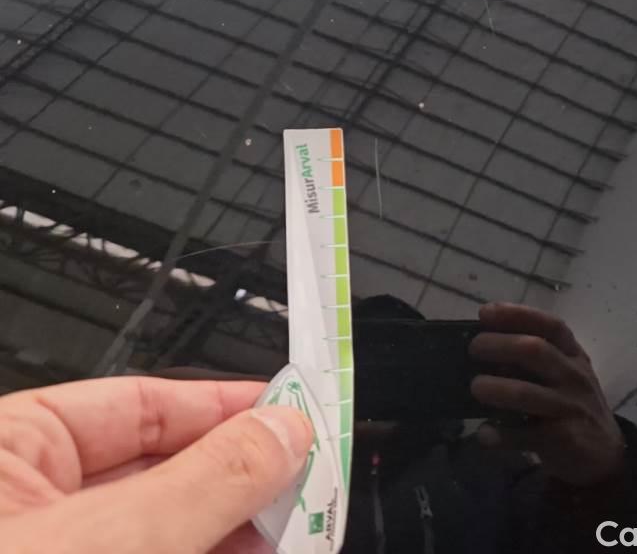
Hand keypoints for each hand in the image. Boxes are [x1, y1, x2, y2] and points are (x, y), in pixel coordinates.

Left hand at [0, 377, 311, 552]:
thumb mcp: (112, 538)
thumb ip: (206, 480)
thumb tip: (281, 431)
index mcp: (7, 453)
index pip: (139, 403)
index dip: (223, 404)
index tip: (287, 410)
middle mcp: (29, 504)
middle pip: (161, 465)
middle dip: (239, 470)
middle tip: (302, 471)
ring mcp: (58, 550)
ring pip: (166, 523)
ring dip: (236, 520)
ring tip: (291, 520)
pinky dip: (215, 553)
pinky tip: (256, 551)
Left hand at [470, 303, 624, 486]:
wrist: (606, 453)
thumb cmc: (573, 404)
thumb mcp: (564, 375)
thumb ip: (534, 360)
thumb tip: (487, 347)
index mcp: (573, 355)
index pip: (550, 326)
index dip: (517, 315)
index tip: (486, 313)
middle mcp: (574, 376)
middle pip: (535, 351)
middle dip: (499, 345)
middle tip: (474, 349)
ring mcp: (570, 408)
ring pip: (527, 393)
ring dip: (496, 388)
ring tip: (476, 387)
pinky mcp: (564, 439)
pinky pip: (526, 434)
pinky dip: (501, 434)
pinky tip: (484, 433)